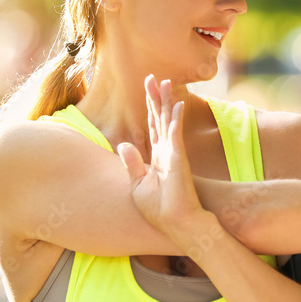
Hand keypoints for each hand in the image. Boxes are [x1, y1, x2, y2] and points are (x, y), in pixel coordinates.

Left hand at [116, 75, 216, 238]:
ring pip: (168, 121)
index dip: (149, 107)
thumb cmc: (159, 210)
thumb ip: (132, 163)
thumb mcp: (138, 185)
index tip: (147, 89)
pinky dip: (174, 119)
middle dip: (156, 98)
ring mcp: (172, 153)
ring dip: (167, 101)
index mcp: (156, 156)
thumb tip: (123, 144)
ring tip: (167, 82)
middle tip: (153, 77)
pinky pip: (175, 135)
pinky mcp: (177, 160)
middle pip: (159, 118)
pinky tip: (175, 105)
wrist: (175, 224)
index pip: (152, 126)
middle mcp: (166, 151)